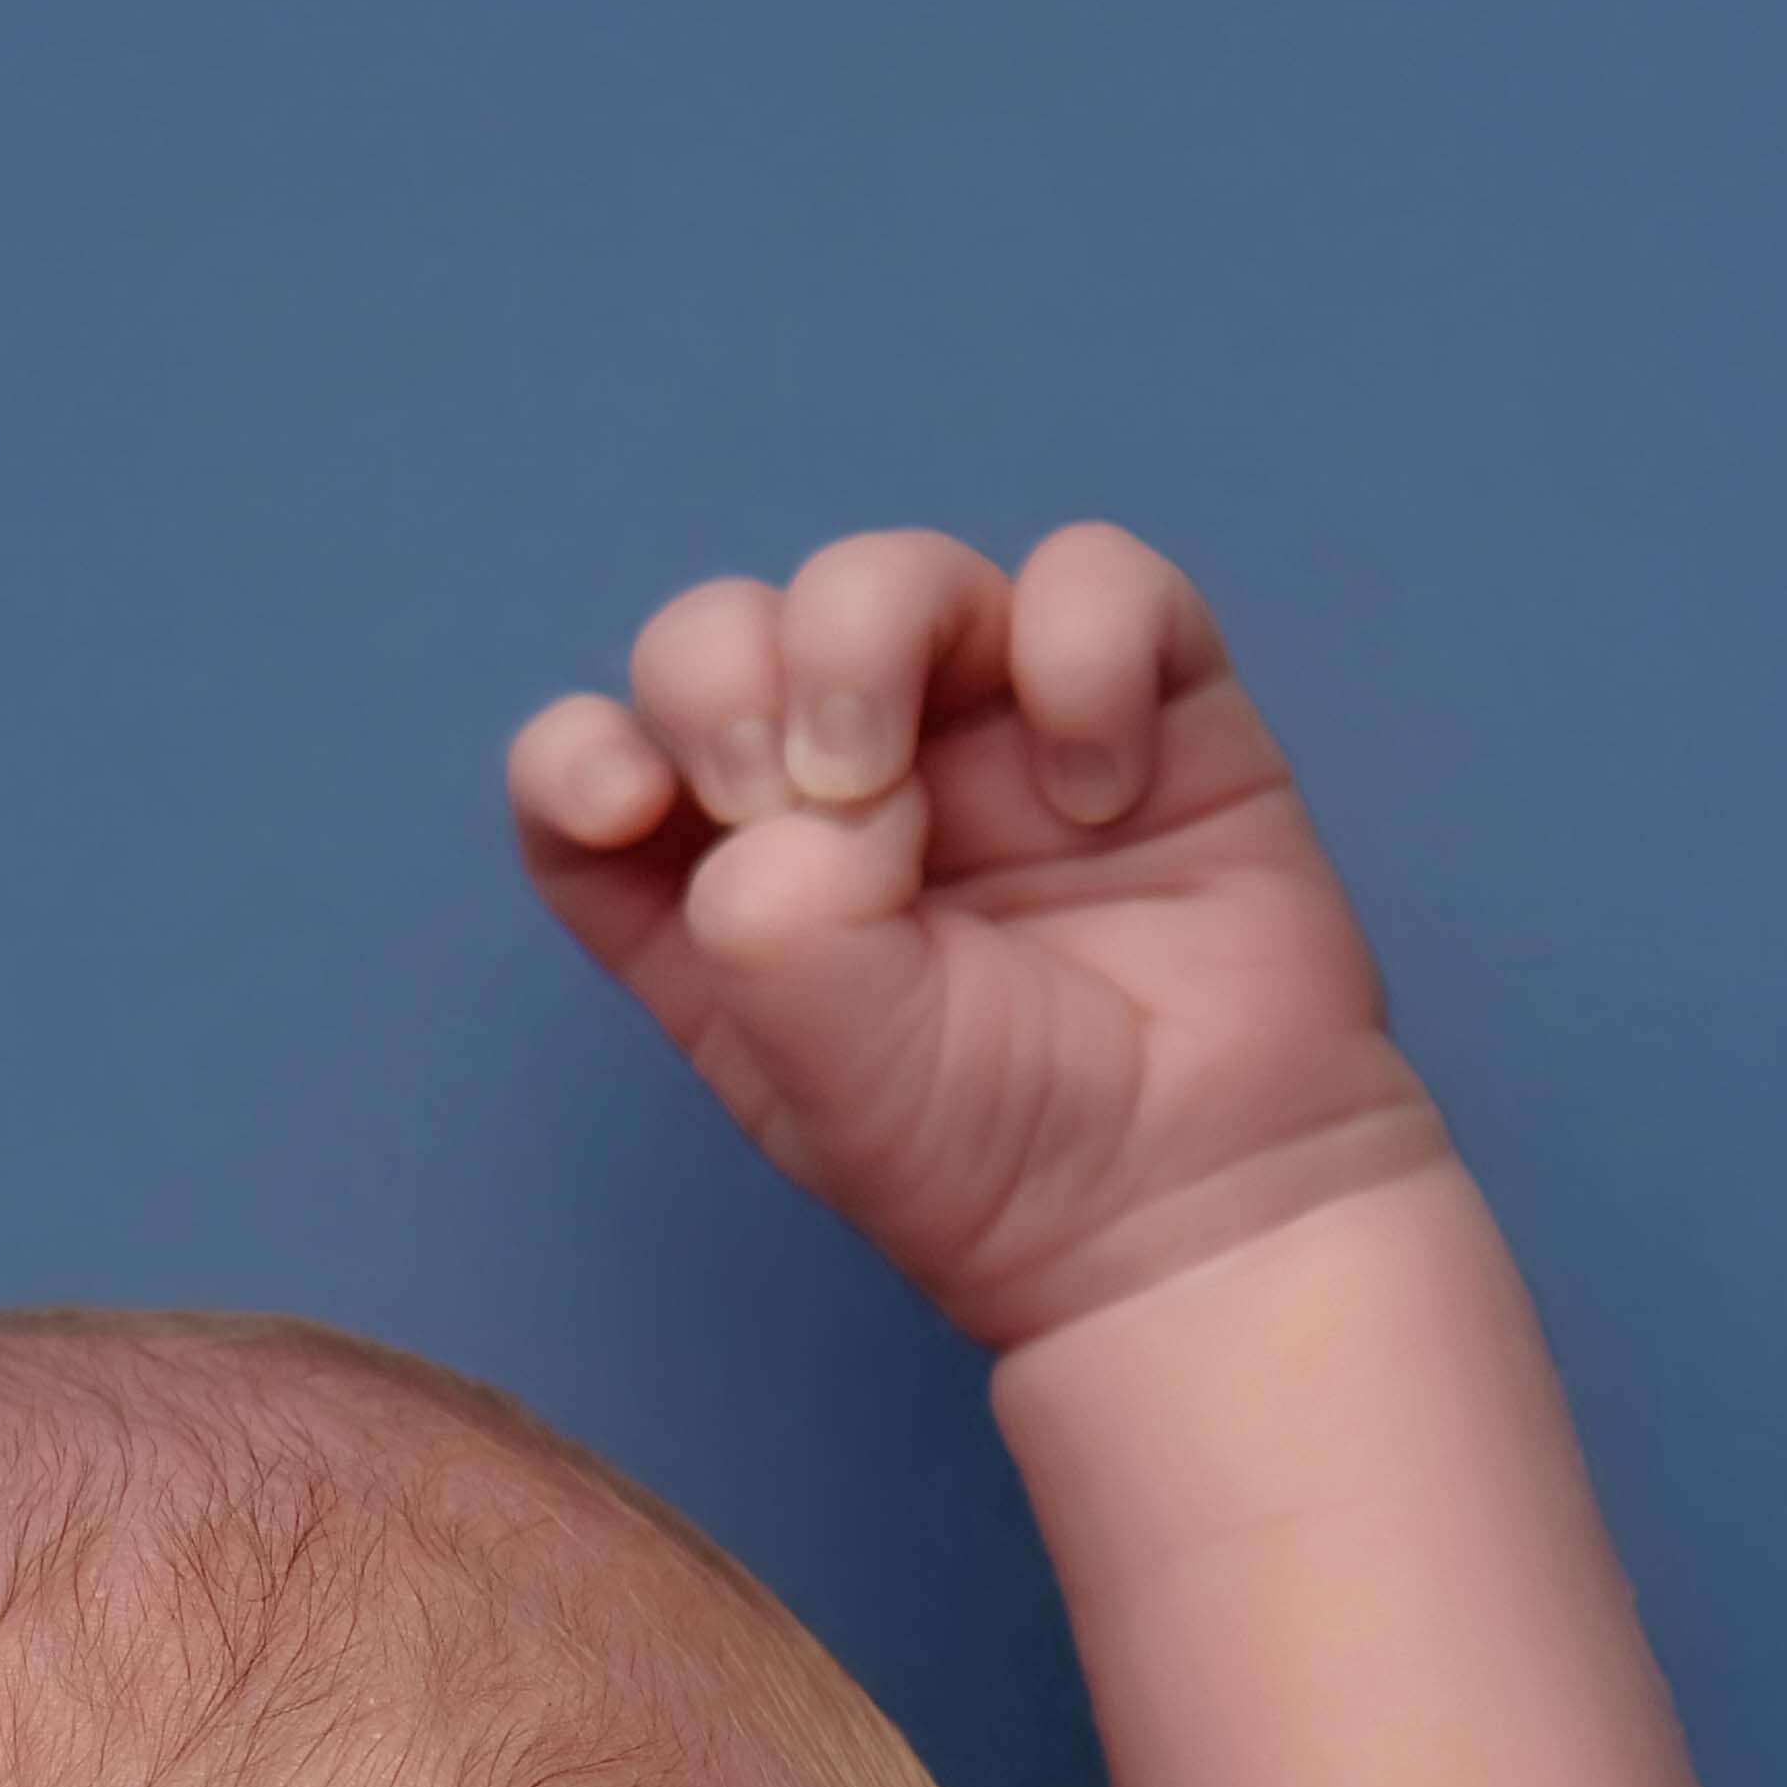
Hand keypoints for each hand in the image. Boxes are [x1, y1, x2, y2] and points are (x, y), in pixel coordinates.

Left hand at [509, 522, 1459, 1354]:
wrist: (1209, 1208)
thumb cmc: (1008, 1164)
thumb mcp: (838, 1086)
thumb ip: (777, 932)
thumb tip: (814, 802)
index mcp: (722, 898)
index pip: (587, 766)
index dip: (577, 750)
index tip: (627, 800)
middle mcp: (838, 796)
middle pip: (719, 639)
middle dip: (722, 676)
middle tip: (791, 793)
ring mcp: (985, 733)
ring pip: (886, 579)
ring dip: (866, 639)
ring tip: (902, 792)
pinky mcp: (1139, 700)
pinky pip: (1095, 578)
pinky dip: (1083, 647)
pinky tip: (1100, 787)